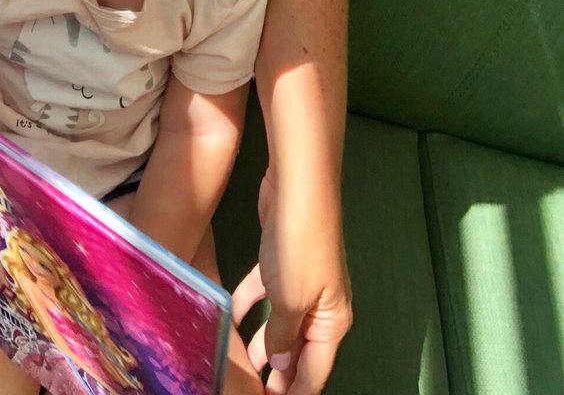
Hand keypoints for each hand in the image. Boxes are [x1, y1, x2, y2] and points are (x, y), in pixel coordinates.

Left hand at [231, 169, 351, 393]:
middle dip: (278, 373)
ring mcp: (301, 280)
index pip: (315, 372)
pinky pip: (266, 293)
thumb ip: (283, 337)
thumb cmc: (299, 247)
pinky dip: (251, 306)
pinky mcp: (281, 259)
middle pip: (298, 350)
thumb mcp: (290, 300)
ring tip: (241, 365)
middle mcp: (321, 305)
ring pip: (280, 322)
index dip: (295, 393)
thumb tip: (280, 367)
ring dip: (262, 343)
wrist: (298, 188)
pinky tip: (232, 315)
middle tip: (250, 389)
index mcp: (331, 322)